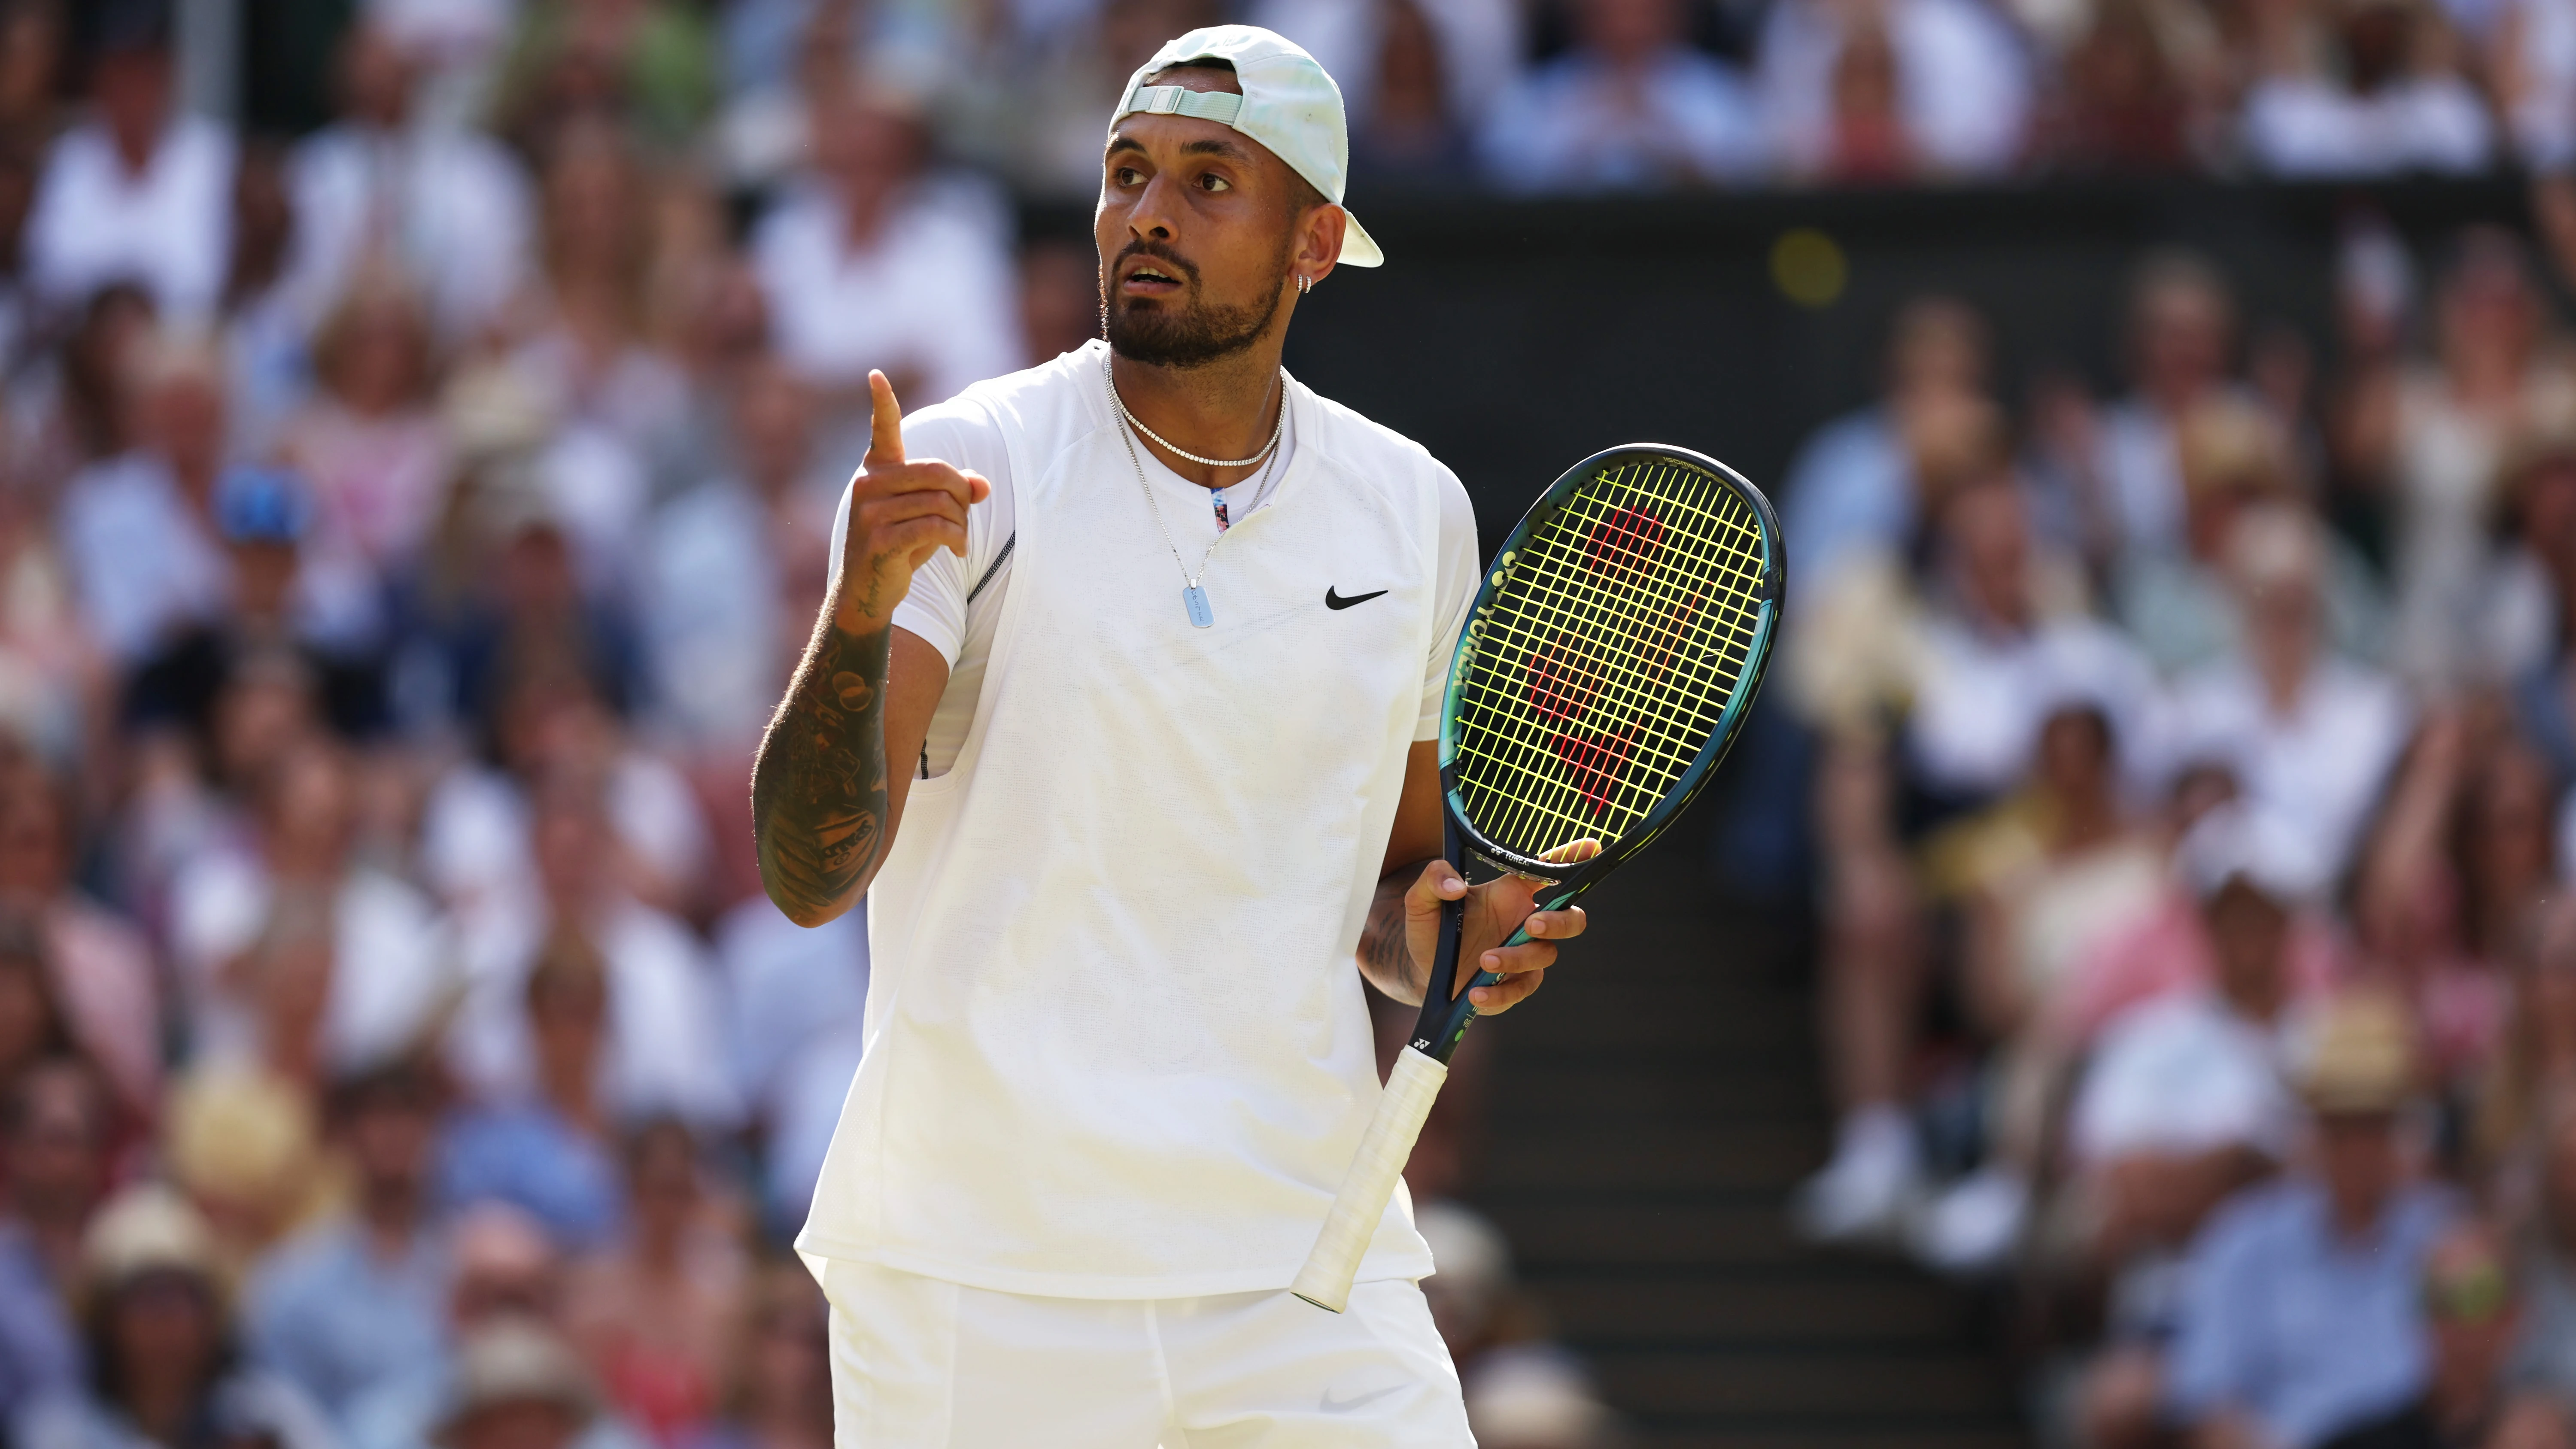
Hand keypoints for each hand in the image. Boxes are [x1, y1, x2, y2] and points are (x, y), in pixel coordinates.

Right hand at [834, 370, 991, 634]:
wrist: (868, 590)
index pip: (882, 429)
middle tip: (963, 517)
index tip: (875, 375)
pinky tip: (956, 551)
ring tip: (957, 539)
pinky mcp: (879, 539)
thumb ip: (955, 493)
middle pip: (939, 472)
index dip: (882, 402)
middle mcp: (868, 484)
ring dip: (961, 524)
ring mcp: (870, 512)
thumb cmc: (901, 544)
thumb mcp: (930, 513)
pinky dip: (956, 539)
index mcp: (877, 470)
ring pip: (941, 503)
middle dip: (962, 495)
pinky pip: (935, 527)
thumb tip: (983, 486)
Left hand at [1400, 841, 1597, 1014]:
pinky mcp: (1512, 985)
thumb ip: (1434, 879)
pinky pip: (1519, 989)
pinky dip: (1500, 992)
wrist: (1422, 971)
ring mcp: (1523, 957)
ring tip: (1485, 960)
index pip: (1546, 873)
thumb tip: (1453, 886)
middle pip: (1570, 919)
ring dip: (1518, 958)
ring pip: (1544, 956)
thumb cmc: (1431, 927)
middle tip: (1531, 924)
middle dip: (1559, 922)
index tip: (1589, 846)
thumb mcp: (1422, 899)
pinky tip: (1477, 993)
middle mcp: (1524, 924)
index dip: (1569, 859)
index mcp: (1511, 895)